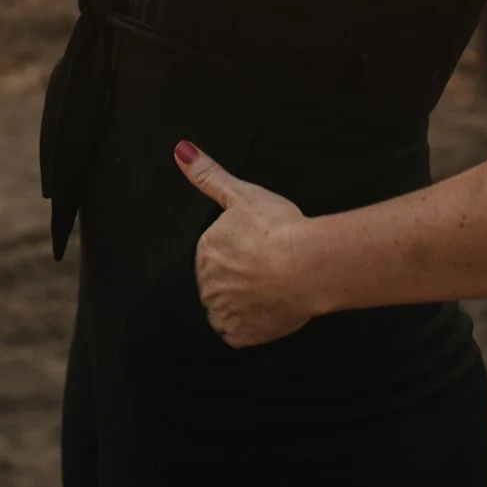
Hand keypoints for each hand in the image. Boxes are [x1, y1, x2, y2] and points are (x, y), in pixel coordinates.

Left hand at [174, 140, 317, 347]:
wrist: (306, 266)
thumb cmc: (277, 228)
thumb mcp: (242, 193)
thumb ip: (208, 175)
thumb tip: (180, 150)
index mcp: (204, 252)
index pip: (215, 254)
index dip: (240, 250)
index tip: (260, 247)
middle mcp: (206, 285)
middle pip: (219, 282)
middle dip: (240, 277)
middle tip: (269, 268)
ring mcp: (221, 314)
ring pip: (227, 309)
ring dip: (244, 302)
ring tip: (271, 288)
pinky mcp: (239, 336)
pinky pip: (239, 334)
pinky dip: (251, 325)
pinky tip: (268, 310)